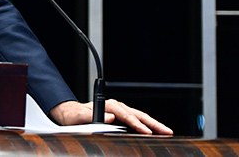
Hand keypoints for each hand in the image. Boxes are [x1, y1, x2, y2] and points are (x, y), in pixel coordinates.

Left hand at [50, 99, 172, 134]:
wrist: (71, 113)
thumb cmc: (74, 115)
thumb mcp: (78, 116)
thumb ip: (91, 116)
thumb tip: (110, 117)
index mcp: (108, 105)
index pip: (126, 115)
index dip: (137, 124)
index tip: (146, 131)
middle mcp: (116, 106)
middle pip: (138, 114)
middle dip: (153, 124)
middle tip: (167, 131)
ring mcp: (119, 111)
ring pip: (140, 117)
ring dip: (153, 124)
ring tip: (167, 132)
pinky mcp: (121, 117)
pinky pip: (136, 120)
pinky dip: (147, 126)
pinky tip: (155, 132)